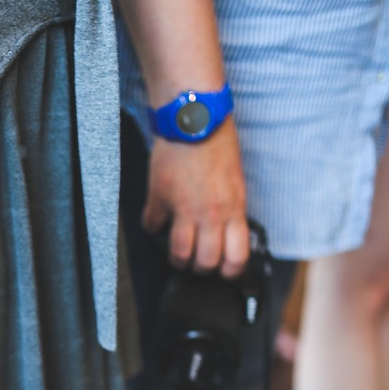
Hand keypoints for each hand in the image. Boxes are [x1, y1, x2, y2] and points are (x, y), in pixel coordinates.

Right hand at [143, 119, 248, 276]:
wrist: (194, 118)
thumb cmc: (217, 142)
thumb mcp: (235, 180)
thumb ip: (230, 208)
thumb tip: (224, 230)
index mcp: (234, 208)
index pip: (236, 257)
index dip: (229, 271)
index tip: (223, 270)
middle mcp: (211, 213)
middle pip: (205, 262)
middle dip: (200, 267)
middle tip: (196, 260)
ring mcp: (183, 208)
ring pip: (178, 253)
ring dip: (176, 256)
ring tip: (176, 249)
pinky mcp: (160, 198)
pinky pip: (152, 226)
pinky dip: (153, 227)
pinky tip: (157, 220)